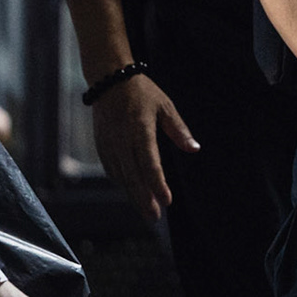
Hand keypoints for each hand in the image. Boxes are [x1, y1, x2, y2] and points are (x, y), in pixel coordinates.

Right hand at [90, 73, 197, 225]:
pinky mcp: (101, 145)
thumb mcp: (165, 106)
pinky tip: (130, 192)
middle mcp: (122, 140)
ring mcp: (109, 143)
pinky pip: (111, 169)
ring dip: (132, 194)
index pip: (150, 163)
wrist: (109, 80)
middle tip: (154, 217)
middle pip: (133, 176)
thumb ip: (179, 130)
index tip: (167, 201)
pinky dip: (121, 182)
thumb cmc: (142, 92)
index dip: (158, 184)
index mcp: (140, 129)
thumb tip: (194, 149)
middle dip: (144, 199)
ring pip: (121, 176)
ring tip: (145, 210)